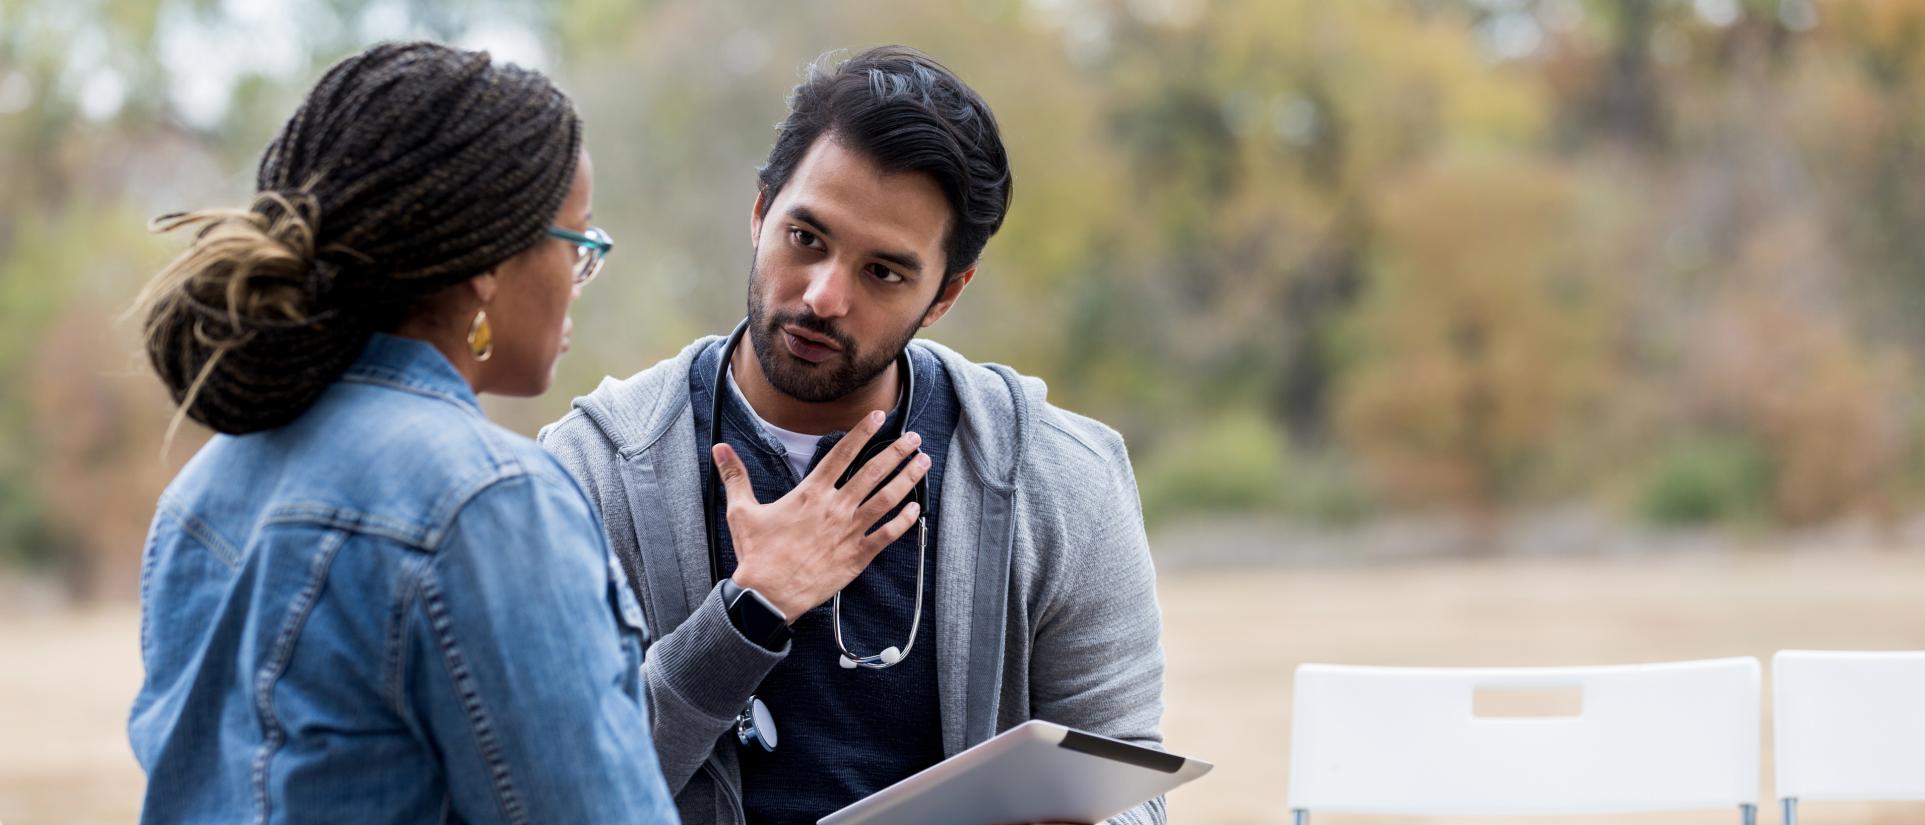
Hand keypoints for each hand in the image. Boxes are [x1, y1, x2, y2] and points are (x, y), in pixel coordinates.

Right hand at [713, 409, 929, 620]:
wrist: (768, 595)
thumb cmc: (757, 554)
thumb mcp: (742, 511)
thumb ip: (736, 476)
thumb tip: (720, 448)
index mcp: (810, 493)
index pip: (842, 454)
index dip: (862, 432)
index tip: (879, 416)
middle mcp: (835, 507)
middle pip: (873, 472)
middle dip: (897, 451)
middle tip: (914, 438)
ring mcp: (849, 531)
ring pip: (887, 499)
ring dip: (907, 478)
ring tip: (922, 463)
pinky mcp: (858, 556)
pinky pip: (888, 535)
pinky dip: (905, 521)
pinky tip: (916, 508)